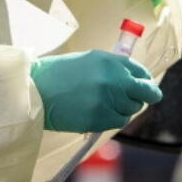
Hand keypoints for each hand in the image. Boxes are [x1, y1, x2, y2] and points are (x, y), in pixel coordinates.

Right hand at [30, 51, 162, 132]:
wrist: (35, 90)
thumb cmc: (59, 74)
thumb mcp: (89, 60)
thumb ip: (114, 68)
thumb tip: (135, 79)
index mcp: (110, 61)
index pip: (142, 73)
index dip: (145, 81)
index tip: (144, 85)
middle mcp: (113, 79)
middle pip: (145, 92)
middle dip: (144, 96)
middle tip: (141, 98)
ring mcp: (107, 100)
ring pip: (132, 109)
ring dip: (124, 108)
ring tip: (105, 104)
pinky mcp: (100, 118)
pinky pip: (119, 121)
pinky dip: (113, 118)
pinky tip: (100, 113)